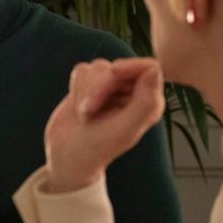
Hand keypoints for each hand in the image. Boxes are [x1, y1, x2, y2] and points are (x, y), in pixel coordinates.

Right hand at [44, 58, 164, 192]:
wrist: (67, 156)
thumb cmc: (97, 148)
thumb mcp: (124, 130)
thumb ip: (145, 103)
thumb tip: (154, 70)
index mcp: (149, 103)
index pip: (149, 68)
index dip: (129, 67)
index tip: (112, 74)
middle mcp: (133, 92)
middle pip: (119, 66)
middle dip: (99, 86)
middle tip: (88, 110)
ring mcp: (112, 87)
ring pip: (98, 67)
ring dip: (85, 91)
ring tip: (85, 115)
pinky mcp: (91, 84)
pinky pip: (82, 70)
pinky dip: (75, 89)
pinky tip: (79, 108)